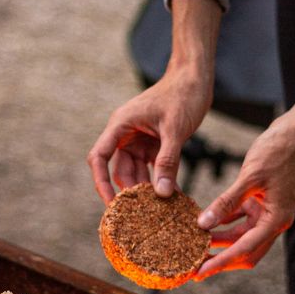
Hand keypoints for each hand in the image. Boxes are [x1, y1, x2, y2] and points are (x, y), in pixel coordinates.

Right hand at [87, 70, 210, 203]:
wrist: (195, 77)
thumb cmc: (183, 95)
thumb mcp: (175, 130)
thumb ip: (167, 162)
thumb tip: (162, 194)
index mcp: (121, 125)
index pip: (99, 157)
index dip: (101, 183)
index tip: (111, 204)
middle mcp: (125, 134)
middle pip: (119, 171)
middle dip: (131, 192)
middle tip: (145, 216)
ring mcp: (139, 141)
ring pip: (136, 173)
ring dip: (148, 191)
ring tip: (161, 211)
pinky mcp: (153, 145)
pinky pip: (153, 169)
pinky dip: (161, 182)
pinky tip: (173, 198)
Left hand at [194, 91, 294, 279]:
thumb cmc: (279, 151)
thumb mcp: (250, 177)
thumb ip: (227, 202)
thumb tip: (204, 224)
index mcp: (276, 220)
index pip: (244, 249)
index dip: (220, 263)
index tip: (199, 274)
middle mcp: (274, 221)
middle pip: (244, 251)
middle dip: (220, 260)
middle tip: (193, 268)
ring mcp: (268, 212)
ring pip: (240, 237)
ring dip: (220, 242)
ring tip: (194, 246)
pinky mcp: (261, 202)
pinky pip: (239, 220)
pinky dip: (223, 223)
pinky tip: (204, 225)